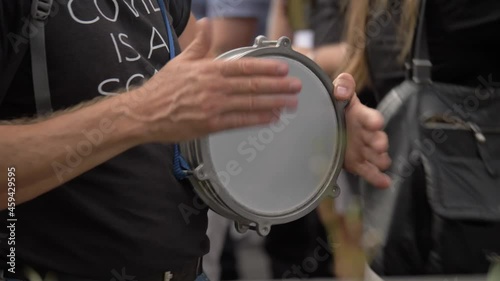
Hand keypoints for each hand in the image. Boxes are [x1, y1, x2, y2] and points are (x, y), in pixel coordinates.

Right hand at [130, 19, 301, 142]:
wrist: (145, 112)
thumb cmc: (163, 87)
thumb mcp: (181, 60)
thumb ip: (199, 43)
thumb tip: (206, 23)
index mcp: (209, 70)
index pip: (245, 67)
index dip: (267, 68)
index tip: (284, 68)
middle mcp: (215, 88)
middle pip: (253, 85)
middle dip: (278, 86)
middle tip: (296, 86)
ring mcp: (214, 107)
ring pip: (251, 103)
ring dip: (274, 103)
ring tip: (291, 103)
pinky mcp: (211, 125)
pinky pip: (240, 121)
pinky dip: (259, 119)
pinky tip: (272, 117)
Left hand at [333, 73, 390, 187]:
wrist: (329, 121)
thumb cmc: (339, 105)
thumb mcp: (339, 90)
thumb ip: (343, 85)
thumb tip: (342, 89)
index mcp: (361, 116)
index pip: (371, 117)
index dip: (373, 120)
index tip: (375, 123)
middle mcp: (366, 134)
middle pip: (379, 139)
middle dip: (379, 142)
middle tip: (378, 145)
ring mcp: (364, 149)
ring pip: (378, 157)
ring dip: (379, 159)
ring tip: (380, 163)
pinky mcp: (358, 163)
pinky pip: (370, 171)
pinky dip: (377, 177)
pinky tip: (384, 182)